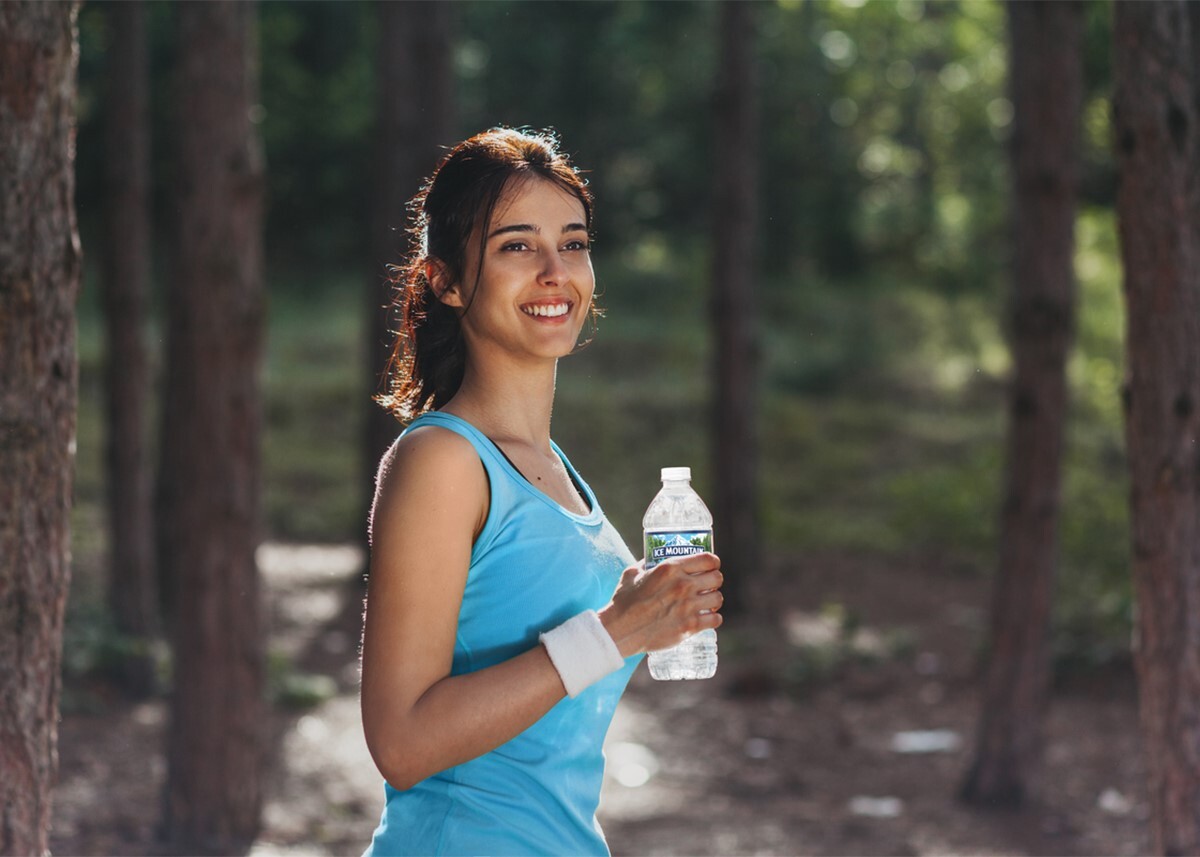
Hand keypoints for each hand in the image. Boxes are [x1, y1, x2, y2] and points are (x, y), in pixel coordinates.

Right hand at [599, 552, 722, 657]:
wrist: (620, 630)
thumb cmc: (624, 601)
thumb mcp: (633, 573)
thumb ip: (647, 563)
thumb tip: (654, 557)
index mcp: (671, 568)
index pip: (708, 559)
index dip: (713, 562)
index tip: (710, 566)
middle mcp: (683, 585)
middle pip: (717, 578)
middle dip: (713, 580)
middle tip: (707, 584)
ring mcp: (688, 607)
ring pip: (718, 598)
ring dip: (713, 599)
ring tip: (707, 601)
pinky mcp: (689, 627)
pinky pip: (715, 620)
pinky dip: (712, 618)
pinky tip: (706, 618)